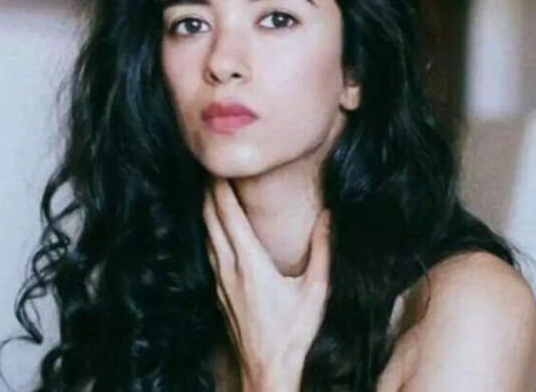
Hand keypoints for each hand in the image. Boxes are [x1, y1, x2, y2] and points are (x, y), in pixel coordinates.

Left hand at [203, 178, 331, 391]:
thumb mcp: (316, 291)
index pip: (229, 215)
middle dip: (209, 191)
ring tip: (210, 189)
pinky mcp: (218, 292)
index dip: (221, 188)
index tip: (220, 166)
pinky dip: (209, 232)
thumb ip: (323, 251)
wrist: (266, 368)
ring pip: (206, 235)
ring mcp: (219, 280)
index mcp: (250, 263)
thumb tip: (329, 217)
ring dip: (207, 210)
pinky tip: (214, 228)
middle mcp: (229, 268)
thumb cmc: (293, 332)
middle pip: (210, 219)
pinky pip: (209, 252)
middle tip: (211, 167)